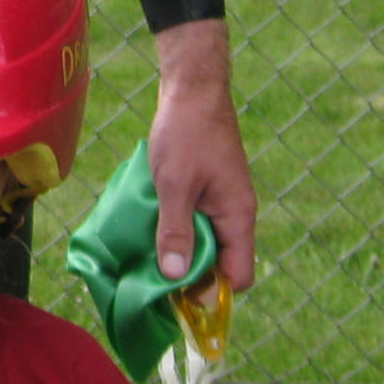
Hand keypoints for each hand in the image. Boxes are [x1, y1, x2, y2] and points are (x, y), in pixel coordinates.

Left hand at [146, 17, 257, 291]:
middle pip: (219, 265)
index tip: (176, 296)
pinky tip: (150, 228)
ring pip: (205, 244)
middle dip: (189, 275)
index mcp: (238, 217)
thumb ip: (176, 232)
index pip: (238, 277)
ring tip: (146, 254)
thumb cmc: (185, 133)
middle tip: (151, 277)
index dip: (211, 292)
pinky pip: (196, 223)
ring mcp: (222, 202)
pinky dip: (176, 230)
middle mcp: (235, 215)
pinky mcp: (208, 191)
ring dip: (179, 250)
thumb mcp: (174, 185)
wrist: (192, 87)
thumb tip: (177, 279)